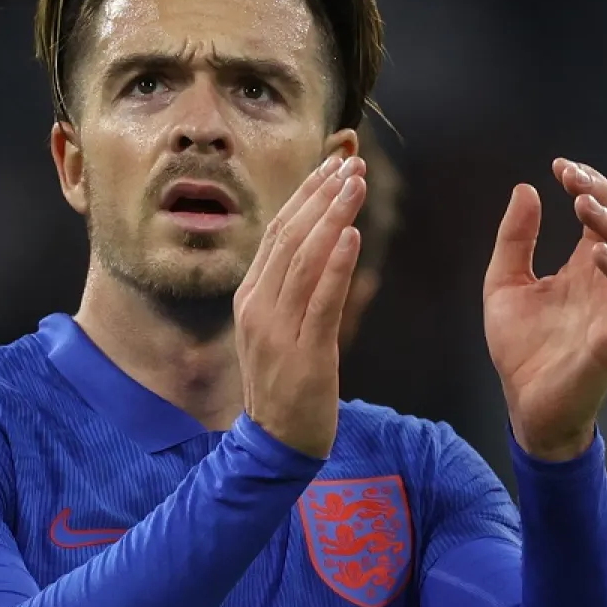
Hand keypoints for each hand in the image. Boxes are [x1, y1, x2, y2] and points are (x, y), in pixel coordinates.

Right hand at [234, 155, 366, 457]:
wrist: (277, 443)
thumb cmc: (285, 383)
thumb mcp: (278, 327)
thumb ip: (292, 287)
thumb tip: (321, 241)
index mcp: (250, 296)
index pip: (276, 231)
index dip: (305, 194)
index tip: (332, 163)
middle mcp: (258, 306)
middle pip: (289, 236)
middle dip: (321, 195)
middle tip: (352, 163)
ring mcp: (276, 329)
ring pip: (304, 260)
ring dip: (332, 217)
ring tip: (356, 184)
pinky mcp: (304, 353)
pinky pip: (320, 301)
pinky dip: (336, 265)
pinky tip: (352, 236)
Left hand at [483, 159, 606, 459]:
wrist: (524, 406)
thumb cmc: (521, 350)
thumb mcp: (504, 284)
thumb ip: (515, 240)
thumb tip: (527, 189)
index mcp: (585, 267)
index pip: (603, 213)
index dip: (589, 184)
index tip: (560, 166)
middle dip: (605, 194)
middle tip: (574, 178)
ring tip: (585, 204)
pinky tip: (598, 251)